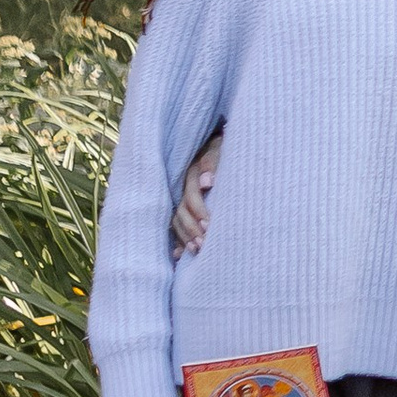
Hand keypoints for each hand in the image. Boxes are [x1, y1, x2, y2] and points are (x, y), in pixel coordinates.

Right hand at [171, 131, 224, 259]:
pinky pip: (174, 224)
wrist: (215, 142)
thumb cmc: (223, 146)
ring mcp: (179, 195)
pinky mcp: (180, 204)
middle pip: (181, 211)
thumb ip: (213, 161)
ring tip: (196, 250)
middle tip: (204, 244)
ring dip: (184, 236)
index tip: (209, 225)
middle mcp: (181, 185)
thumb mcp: (220, 147)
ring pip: (176, 219)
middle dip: (191, 228)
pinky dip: (176, 239)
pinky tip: (179, 254)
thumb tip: (208, 182)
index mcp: (191, 171)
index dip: (199, 211)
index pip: (191, 195)